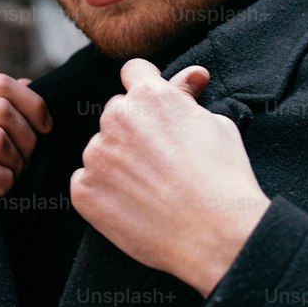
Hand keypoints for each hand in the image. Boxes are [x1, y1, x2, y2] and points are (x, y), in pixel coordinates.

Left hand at [70, 59, 269, 296]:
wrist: (215, 234)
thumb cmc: (224, 179)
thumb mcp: (217, 125)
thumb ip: (189, 98)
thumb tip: (191, 75)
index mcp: (149, 96)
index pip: (134, 72)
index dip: (147, 88)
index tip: (155, 109)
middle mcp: (116, 118)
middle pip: (116, 113)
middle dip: (133, 128)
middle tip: (160, 159)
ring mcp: (96, 155)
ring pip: (101, 149)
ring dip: (117, 161)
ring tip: (151, 188)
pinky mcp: (84, 190)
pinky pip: (87, 181)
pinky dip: (104, 191)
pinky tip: (133, 205)